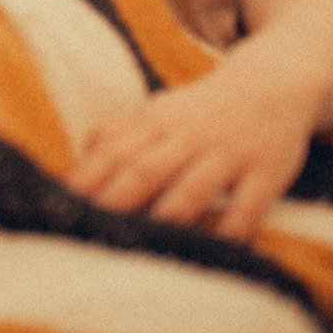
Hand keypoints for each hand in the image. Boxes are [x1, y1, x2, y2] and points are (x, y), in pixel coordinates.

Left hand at [68, 69, 311, 241]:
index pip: (112, 151)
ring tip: (146, 243)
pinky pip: (248, 207)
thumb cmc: (199, 110)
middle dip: (117, 199)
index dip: (87, 178)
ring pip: (193, 189)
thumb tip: (77, 164)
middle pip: (145, 171)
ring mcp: (227, 154)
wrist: (271, 83)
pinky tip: (215, 248)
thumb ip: (115, 135)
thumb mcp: (155, 112)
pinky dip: (231, 229)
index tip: (62, 204)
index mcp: (154, 122)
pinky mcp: (266, 173)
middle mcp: (187, 137)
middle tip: (93, 228)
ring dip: (168, 215)